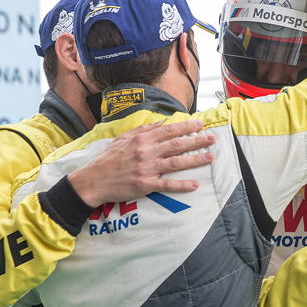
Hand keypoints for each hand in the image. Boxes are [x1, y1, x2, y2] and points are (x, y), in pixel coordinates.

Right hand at [68, 120, 215, 207]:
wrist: (93, 180)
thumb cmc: (108, 159)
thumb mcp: (123, 138)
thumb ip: (143, 129)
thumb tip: (161, 122)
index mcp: (141, 139)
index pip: (168, 131)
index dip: (186, 127)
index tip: (200, 125)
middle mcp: (146, 152)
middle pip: (176, 144)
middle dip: (196, 140)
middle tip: (212, 138)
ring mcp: (147, 169)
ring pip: (176, 162)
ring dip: (195, 159)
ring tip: (210, 157)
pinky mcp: (145, 184)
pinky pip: (167, 184)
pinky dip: (182, 185)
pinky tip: (194, 184)